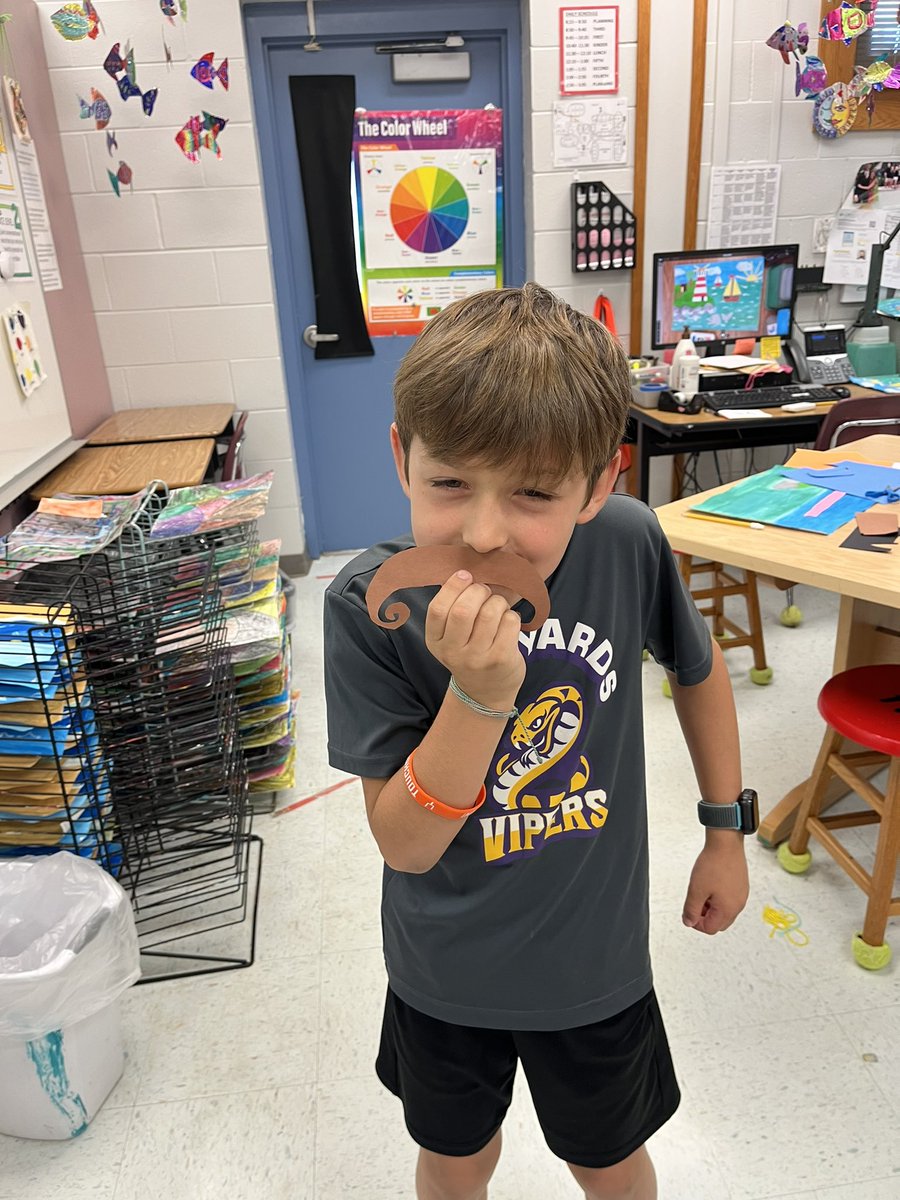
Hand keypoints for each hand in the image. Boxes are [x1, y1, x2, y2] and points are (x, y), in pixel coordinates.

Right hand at [426, 570, 524, 711]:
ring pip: (490, 613)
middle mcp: (453, 652)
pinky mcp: (501, 659)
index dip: (452, 587)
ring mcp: (478, 658)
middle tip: (484, 591)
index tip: (465, 575)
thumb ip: (452, 611)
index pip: (438, 609)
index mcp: (435, 642)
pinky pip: (510, 622)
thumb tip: (466, 574)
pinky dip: (511, 616)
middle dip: (478, 591)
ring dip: (497, 602)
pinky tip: (507, 623)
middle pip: (464, 610)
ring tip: (497, 607)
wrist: (484, 692)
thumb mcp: (450, 638)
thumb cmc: (468, 653)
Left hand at [682, 836, 748, 934]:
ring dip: (711, 908)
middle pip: (719, 922)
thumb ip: (691, 909)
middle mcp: (738, 905)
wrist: (726, 843)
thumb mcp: (696, 890)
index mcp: (728, 909)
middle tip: (694, 904)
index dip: (696, 923)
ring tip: (701, 892)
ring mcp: (742, 895)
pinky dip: (718, 899)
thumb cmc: (713, 864)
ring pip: (725, 911)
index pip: (711, 928)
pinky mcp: (741, 886)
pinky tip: (710, 886)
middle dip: (705, 917)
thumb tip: (689, 921)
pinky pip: (730, 900)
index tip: (688, 912)